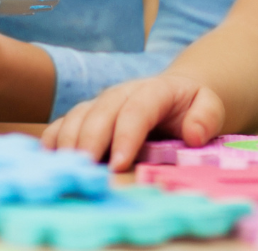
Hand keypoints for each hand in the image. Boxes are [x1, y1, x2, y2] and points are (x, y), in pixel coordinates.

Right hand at [42, 74, 224, 170]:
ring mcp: (101, 103)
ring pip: (79, 115)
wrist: (176, 93)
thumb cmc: (191, 106)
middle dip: (91, 140)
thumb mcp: (209, 106)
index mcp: (154, 90)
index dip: (126, 134)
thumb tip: (193, 134)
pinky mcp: (87, 115)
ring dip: (69, 140)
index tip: (119, 163)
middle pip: (101, 112)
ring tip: (65, 166)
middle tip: (85, 168)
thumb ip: (206, 117)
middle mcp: (121, 93)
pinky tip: (48, 156)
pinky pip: (65, 123)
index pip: (137, 109)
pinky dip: (54, 138)